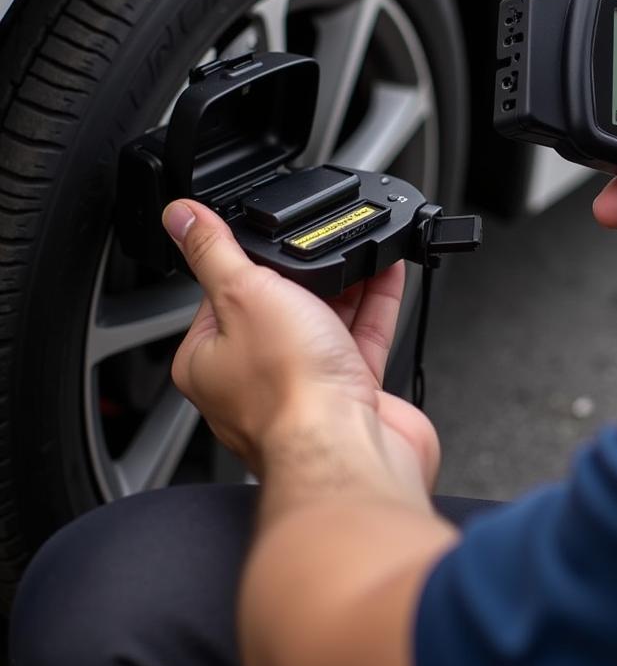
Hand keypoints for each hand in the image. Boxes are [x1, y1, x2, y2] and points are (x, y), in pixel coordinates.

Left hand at [162, 200, 438, 489]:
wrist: (348, 449)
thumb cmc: (288, 392)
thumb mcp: (244, 294)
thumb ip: (216, 251)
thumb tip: (180, 216)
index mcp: (209, 360)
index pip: (220, 295)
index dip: (246, 261)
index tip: (268, 234)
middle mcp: (254, 379)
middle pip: (279, 306)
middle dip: (304, 272)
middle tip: (320, 236)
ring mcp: (307, 386)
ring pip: (326, 321)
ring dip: (346, 282)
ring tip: (359, 242)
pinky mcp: (351, 392)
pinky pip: (363, 336)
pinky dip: (376, 303)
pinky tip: (385, 270)